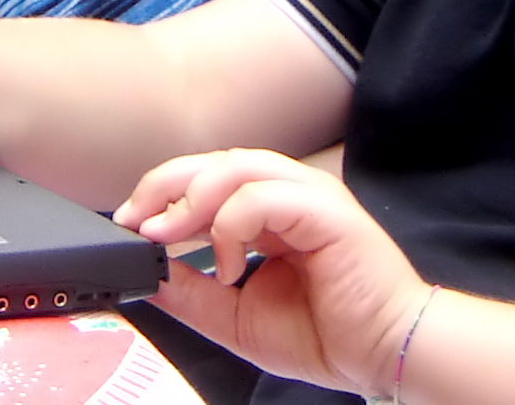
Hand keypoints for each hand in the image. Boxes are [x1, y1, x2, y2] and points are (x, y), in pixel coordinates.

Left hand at [114, 149, 433, 398]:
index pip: (208, 178)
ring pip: (237, 166)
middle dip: (167, 185)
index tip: (129, 222)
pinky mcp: (327, 209)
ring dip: (191, 198)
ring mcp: (310, 195)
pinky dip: (231, 225)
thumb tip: (146, 270)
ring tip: (167, 235)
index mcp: (271, 211)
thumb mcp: (236, 316)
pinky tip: (228, 266)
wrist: (385, 354)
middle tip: (135, 219)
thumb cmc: (328, 333)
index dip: (164, 193)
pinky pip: (263, 196)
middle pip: (216, 161)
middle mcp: (290, 193)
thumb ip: (193, 291)